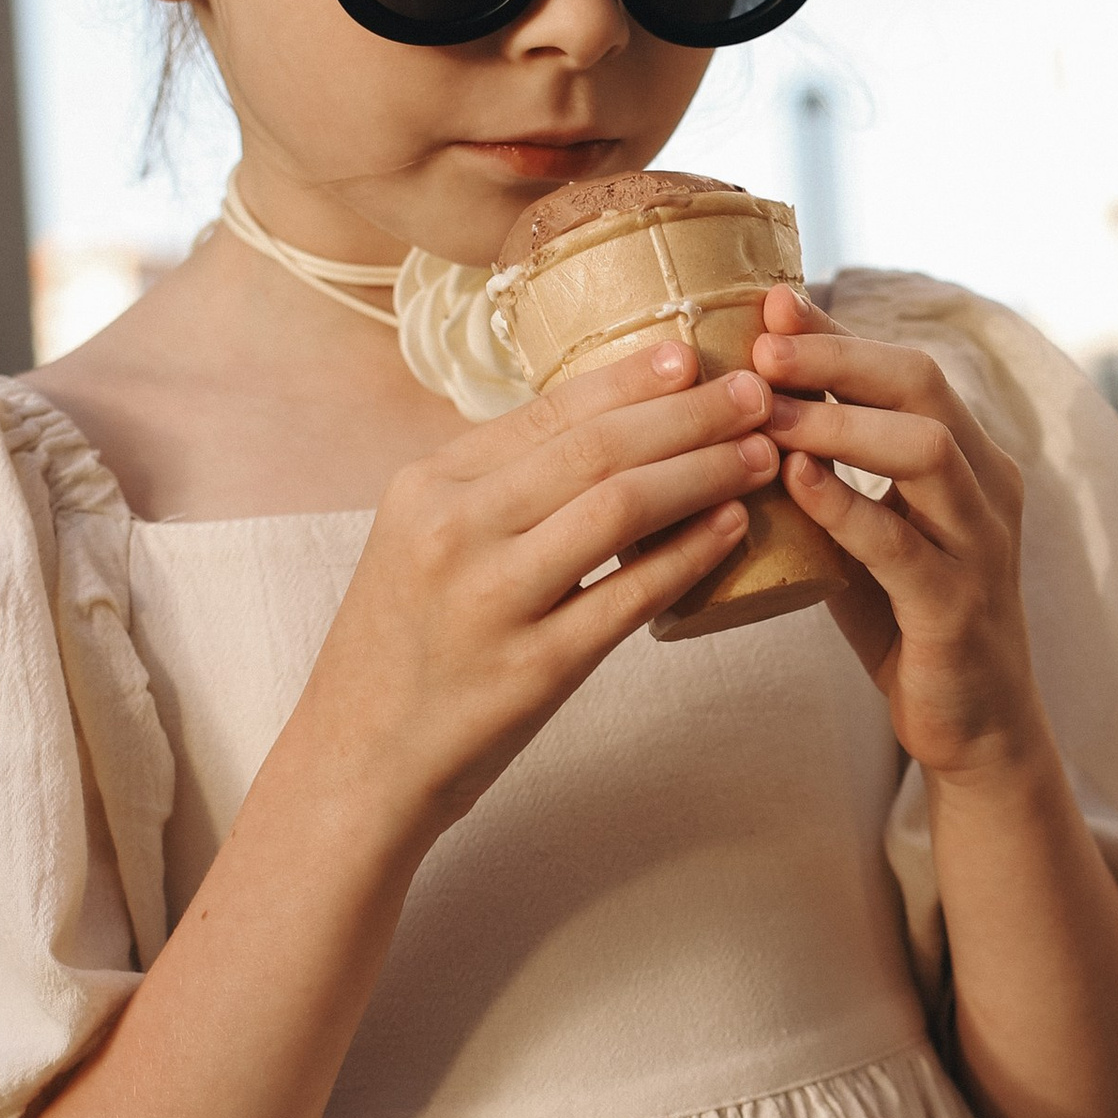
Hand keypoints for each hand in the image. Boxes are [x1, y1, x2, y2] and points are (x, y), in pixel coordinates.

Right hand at [296, 340, 777, 856]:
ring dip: (703, 472)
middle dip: (687, 414)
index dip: (629, 379)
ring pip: (620, 505)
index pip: (547, 412)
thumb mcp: (415, 543)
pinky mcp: (536, 667)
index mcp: (427, 487)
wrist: (358, 761)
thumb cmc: (402, 649)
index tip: (691, 356)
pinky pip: (632, 594)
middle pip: (595, 448)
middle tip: (751, 394)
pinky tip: (732, 526)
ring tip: (758, 454)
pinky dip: (690, 553)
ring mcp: (495, 599)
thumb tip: (596, 429)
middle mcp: (455, 530)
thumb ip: (491, 490)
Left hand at [752, 288, 1043, 780]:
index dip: (837, 334)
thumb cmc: (907, 619)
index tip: (771, 304)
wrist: (974, 726)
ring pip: (925, 451)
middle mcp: (986, 487)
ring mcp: (981, 546)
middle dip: (838, 358)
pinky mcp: (959, 609)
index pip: (904, 369)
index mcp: (968, 457)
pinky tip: (794, 482)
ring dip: (840, 423)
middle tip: (760, 347)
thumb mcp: (865, 532)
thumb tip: (736, 410)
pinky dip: (847, 506)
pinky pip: (904, 545)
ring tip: (765, 410)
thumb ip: (824, 474)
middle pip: (922, 387)